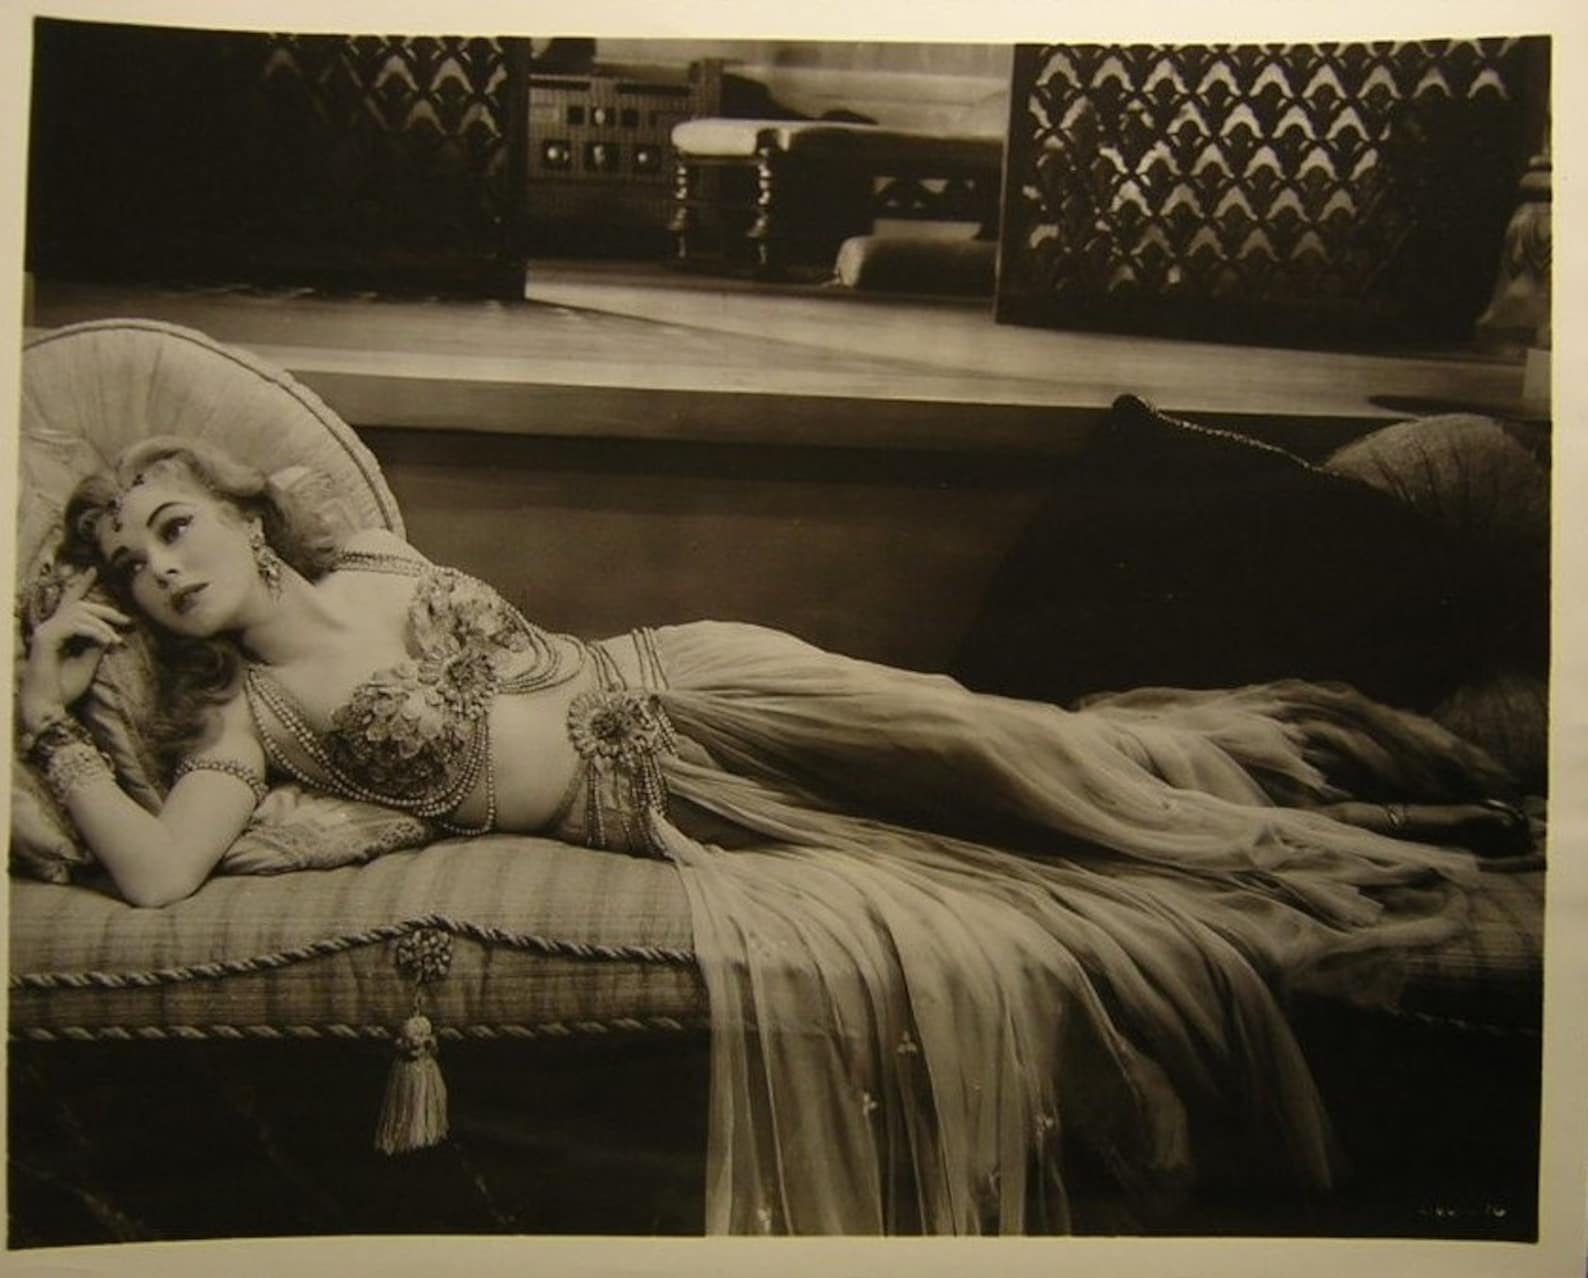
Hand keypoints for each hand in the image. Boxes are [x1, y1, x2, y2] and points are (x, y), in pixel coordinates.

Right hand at [19, 567, 131, 727]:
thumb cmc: (66, 687)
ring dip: (103, 626)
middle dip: (105, 611)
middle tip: (126, 621)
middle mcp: (49, 627)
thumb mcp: (89, 661)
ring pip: (79, 613)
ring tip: (115, 641)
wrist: (51, 705)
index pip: (70, 602)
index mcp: (59, 631)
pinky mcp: (46, 638)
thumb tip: (111, 632)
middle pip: (79, 605)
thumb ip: (97, 643)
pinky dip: (94, 632)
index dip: (81, 585)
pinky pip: (75, 625)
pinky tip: (107, 642)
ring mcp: (45, 632)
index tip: (93, 570)